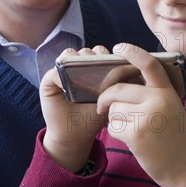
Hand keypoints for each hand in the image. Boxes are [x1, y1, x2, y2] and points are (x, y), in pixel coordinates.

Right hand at [40, 46, 108, 171]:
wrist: (76, 136)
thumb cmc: (94, 117)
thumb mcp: (110, 99)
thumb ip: (120, 84)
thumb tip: (136, 69)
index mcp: (92, 69)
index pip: (99, 52)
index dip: (106, 55)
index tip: (114, 64)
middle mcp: (76, 68)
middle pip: (86, 51)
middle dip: (94, 56)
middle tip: (100, 69)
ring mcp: (62, 72)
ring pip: (70, 55)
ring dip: (78, 61)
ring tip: (85, 76)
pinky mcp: (49, 81)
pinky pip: (54, 70)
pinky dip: (62, 75)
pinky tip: (68, 86)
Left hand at [97, 44, 185, 186]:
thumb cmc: (176, 138)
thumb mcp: (171, 108)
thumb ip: (153, 94)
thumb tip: (123, 82)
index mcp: (167, 91)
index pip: (149, 64)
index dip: (132, 52)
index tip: (118, 48)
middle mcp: (158, 100)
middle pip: (118, 90)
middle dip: (105, 98)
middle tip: (101, 107)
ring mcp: (148, 116)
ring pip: (113, 109)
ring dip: (115, 120)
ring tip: (133, 129)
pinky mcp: (137, 134)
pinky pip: (113, 127)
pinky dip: (117, 134)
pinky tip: (132, 140)